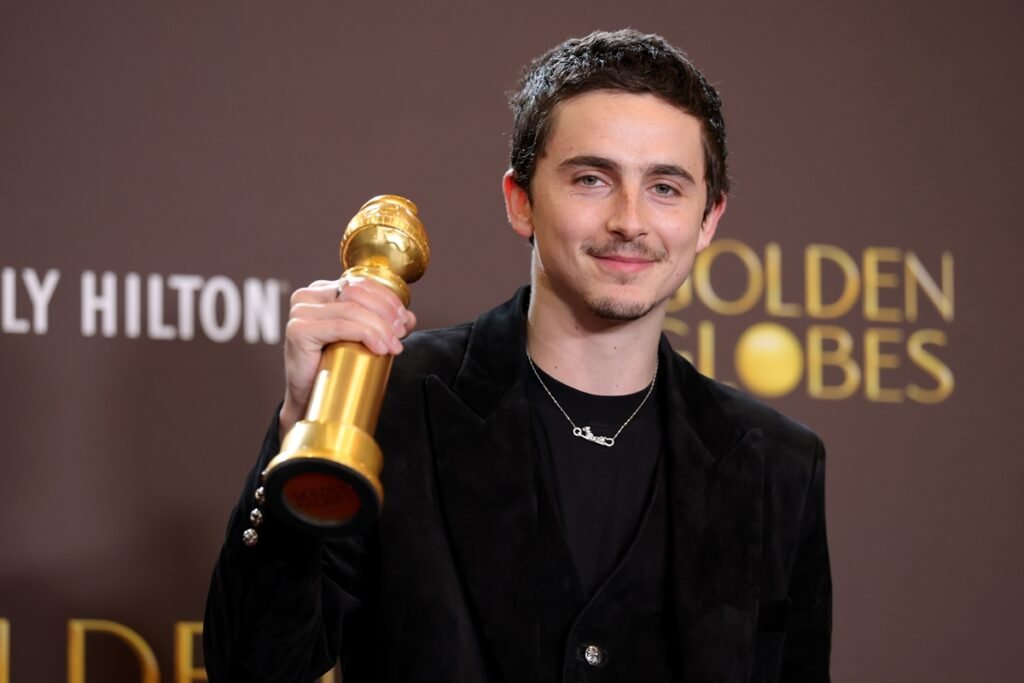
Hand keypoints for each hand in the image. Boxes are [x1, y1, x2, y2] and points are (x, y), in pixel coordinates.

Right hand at [278, 276, 416, 437]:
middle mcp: (307, 296)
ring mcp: (300, 312)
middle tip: (401, 334)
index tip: (404, 320)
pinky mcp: (299, 330)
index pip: (360, 283)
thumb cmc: (332, 366)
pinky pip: (341, 326)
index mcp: (321, 291)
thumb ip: (384, 323)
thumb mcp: (362, 337)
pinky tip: (380, 348)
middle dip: (386, 313)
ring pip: (352, 310)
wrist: (307, 397)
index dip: (387, 299)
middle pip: (357, 294)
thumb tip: (409, 318)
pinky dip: (366, 334)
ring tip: (394, 346)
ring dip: (380, 327)